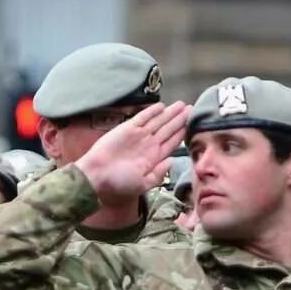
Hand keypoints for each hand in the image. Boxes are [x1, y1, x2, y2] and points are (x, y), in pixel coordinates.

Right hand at [74, 101, 192, 206]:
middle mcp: (148, 145)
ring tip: (182, 105)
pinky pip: (143, 117)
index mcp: (153, 158)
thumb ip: (158, 174)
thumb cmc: (118, 183)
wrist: (97, 175)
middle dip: (180, 119)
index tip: (193, 124)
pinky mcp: (127, 128)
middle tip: (191, 108)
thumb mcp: (142, 184)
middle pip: (168, 129)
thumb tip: (172, 161)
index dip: (182, 133)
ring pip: (158, 121)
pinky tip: (162, 106)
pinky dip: (152, 111)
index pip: (172, 142)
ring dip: (170, 113)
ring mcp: (138, 136)